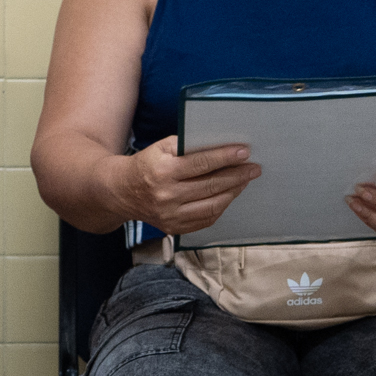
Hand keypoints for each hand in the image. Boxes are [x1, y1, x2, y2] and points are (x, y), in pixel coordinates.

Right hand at [117, 137, 262, 236]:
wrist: (121, 191)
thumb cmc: (146, 164)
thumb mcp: (160, 147)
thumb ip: (188, 146)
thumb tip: (221, 147)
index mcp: (162, 172)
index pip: (201, 164)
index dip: (225, 158)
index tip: (245, 152)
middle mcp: (166, 196)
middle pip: (211, 186)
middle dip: (237, 176)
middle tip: (254, 168)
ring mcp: (170, 216)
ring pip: (212, 206)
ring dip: (233, 192)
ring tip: (244, 181)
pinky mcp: (173, 228)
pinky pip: (206, 220)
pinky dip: (221, 207)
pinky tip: (228, 195)